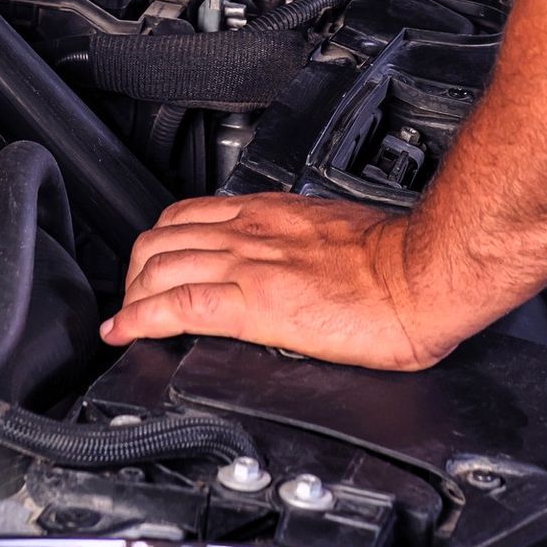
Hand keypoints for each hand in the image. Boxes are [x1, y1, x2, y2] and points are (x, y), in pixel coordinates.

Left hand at [101, 193, 468, 370]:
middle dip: (134, 271)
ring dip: (131, 295)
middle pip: (160, 239)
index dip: (157, 241)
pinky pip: (179, 306)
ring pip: (159, 267)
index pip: (189, 215)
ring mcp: (249, 264)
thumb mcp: (331, 235)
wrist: (421, 273)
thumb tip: (291, 267)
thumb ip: (299, 245)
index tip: (148, 266)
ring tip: (126, 319)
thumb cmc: (395, 259)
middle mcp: (250, 232)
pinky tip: (125, 332)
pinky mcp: (256, 303)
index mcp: (269, 214)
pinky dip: (140, 320)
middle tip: (134, 299)